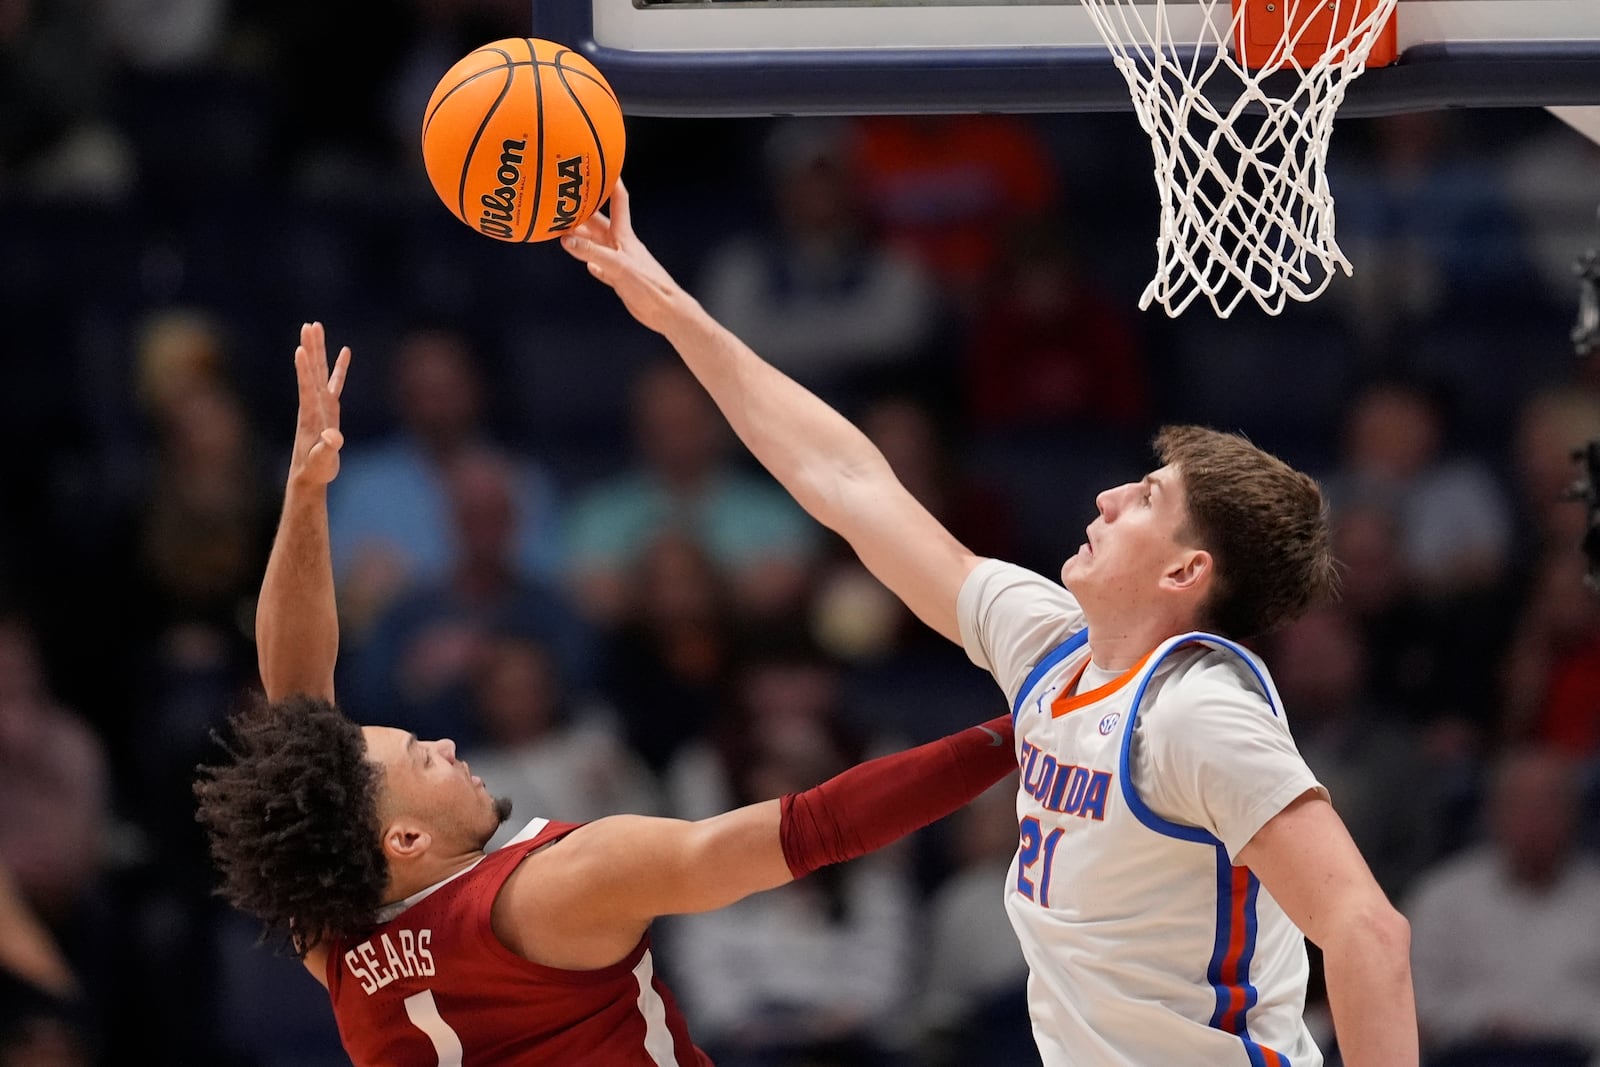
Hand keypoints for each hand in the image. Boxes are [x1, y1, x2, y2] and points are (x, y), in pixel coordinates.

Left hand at [290, 321, 349, 487]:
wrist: (310, 474)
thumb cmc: (316, 469)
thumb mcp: (322, 462)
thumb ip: (327, 449)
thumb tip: (334, 438)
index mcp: (311, 415)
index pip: (306, 387)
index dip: (304, 369)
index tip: (300, 349)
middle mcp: (314, 405)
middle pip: (312, 371)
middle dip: (311, 348)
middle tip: (309, 326)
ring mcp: (321, 404)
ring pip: (320, 371)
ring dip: (319, 350)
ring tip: (316, 328)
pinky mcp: (330, 408)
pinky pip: (335, 382)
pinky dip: (339, 367)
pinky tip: (344, 352)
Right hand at [560, 179, 695, 335]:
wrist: (666, 312)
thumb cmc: (649, 287)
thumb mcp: (618, 267)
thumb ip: (592, 252)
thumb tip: (566, 239)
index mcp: (624, 236)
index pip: (618, 201)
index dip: (610, 182)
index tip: (602, 162)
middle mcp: (622, 245)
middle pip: (598, 222)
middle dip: (582, 210)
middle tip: (565, 199)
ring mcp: (621, 262)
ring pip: (596, 243)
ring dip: (582, 236)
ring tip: (563, 229)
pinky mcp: (620, 279)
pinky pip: (601, 267)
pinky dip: (592, 262)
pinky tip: (586, 263)